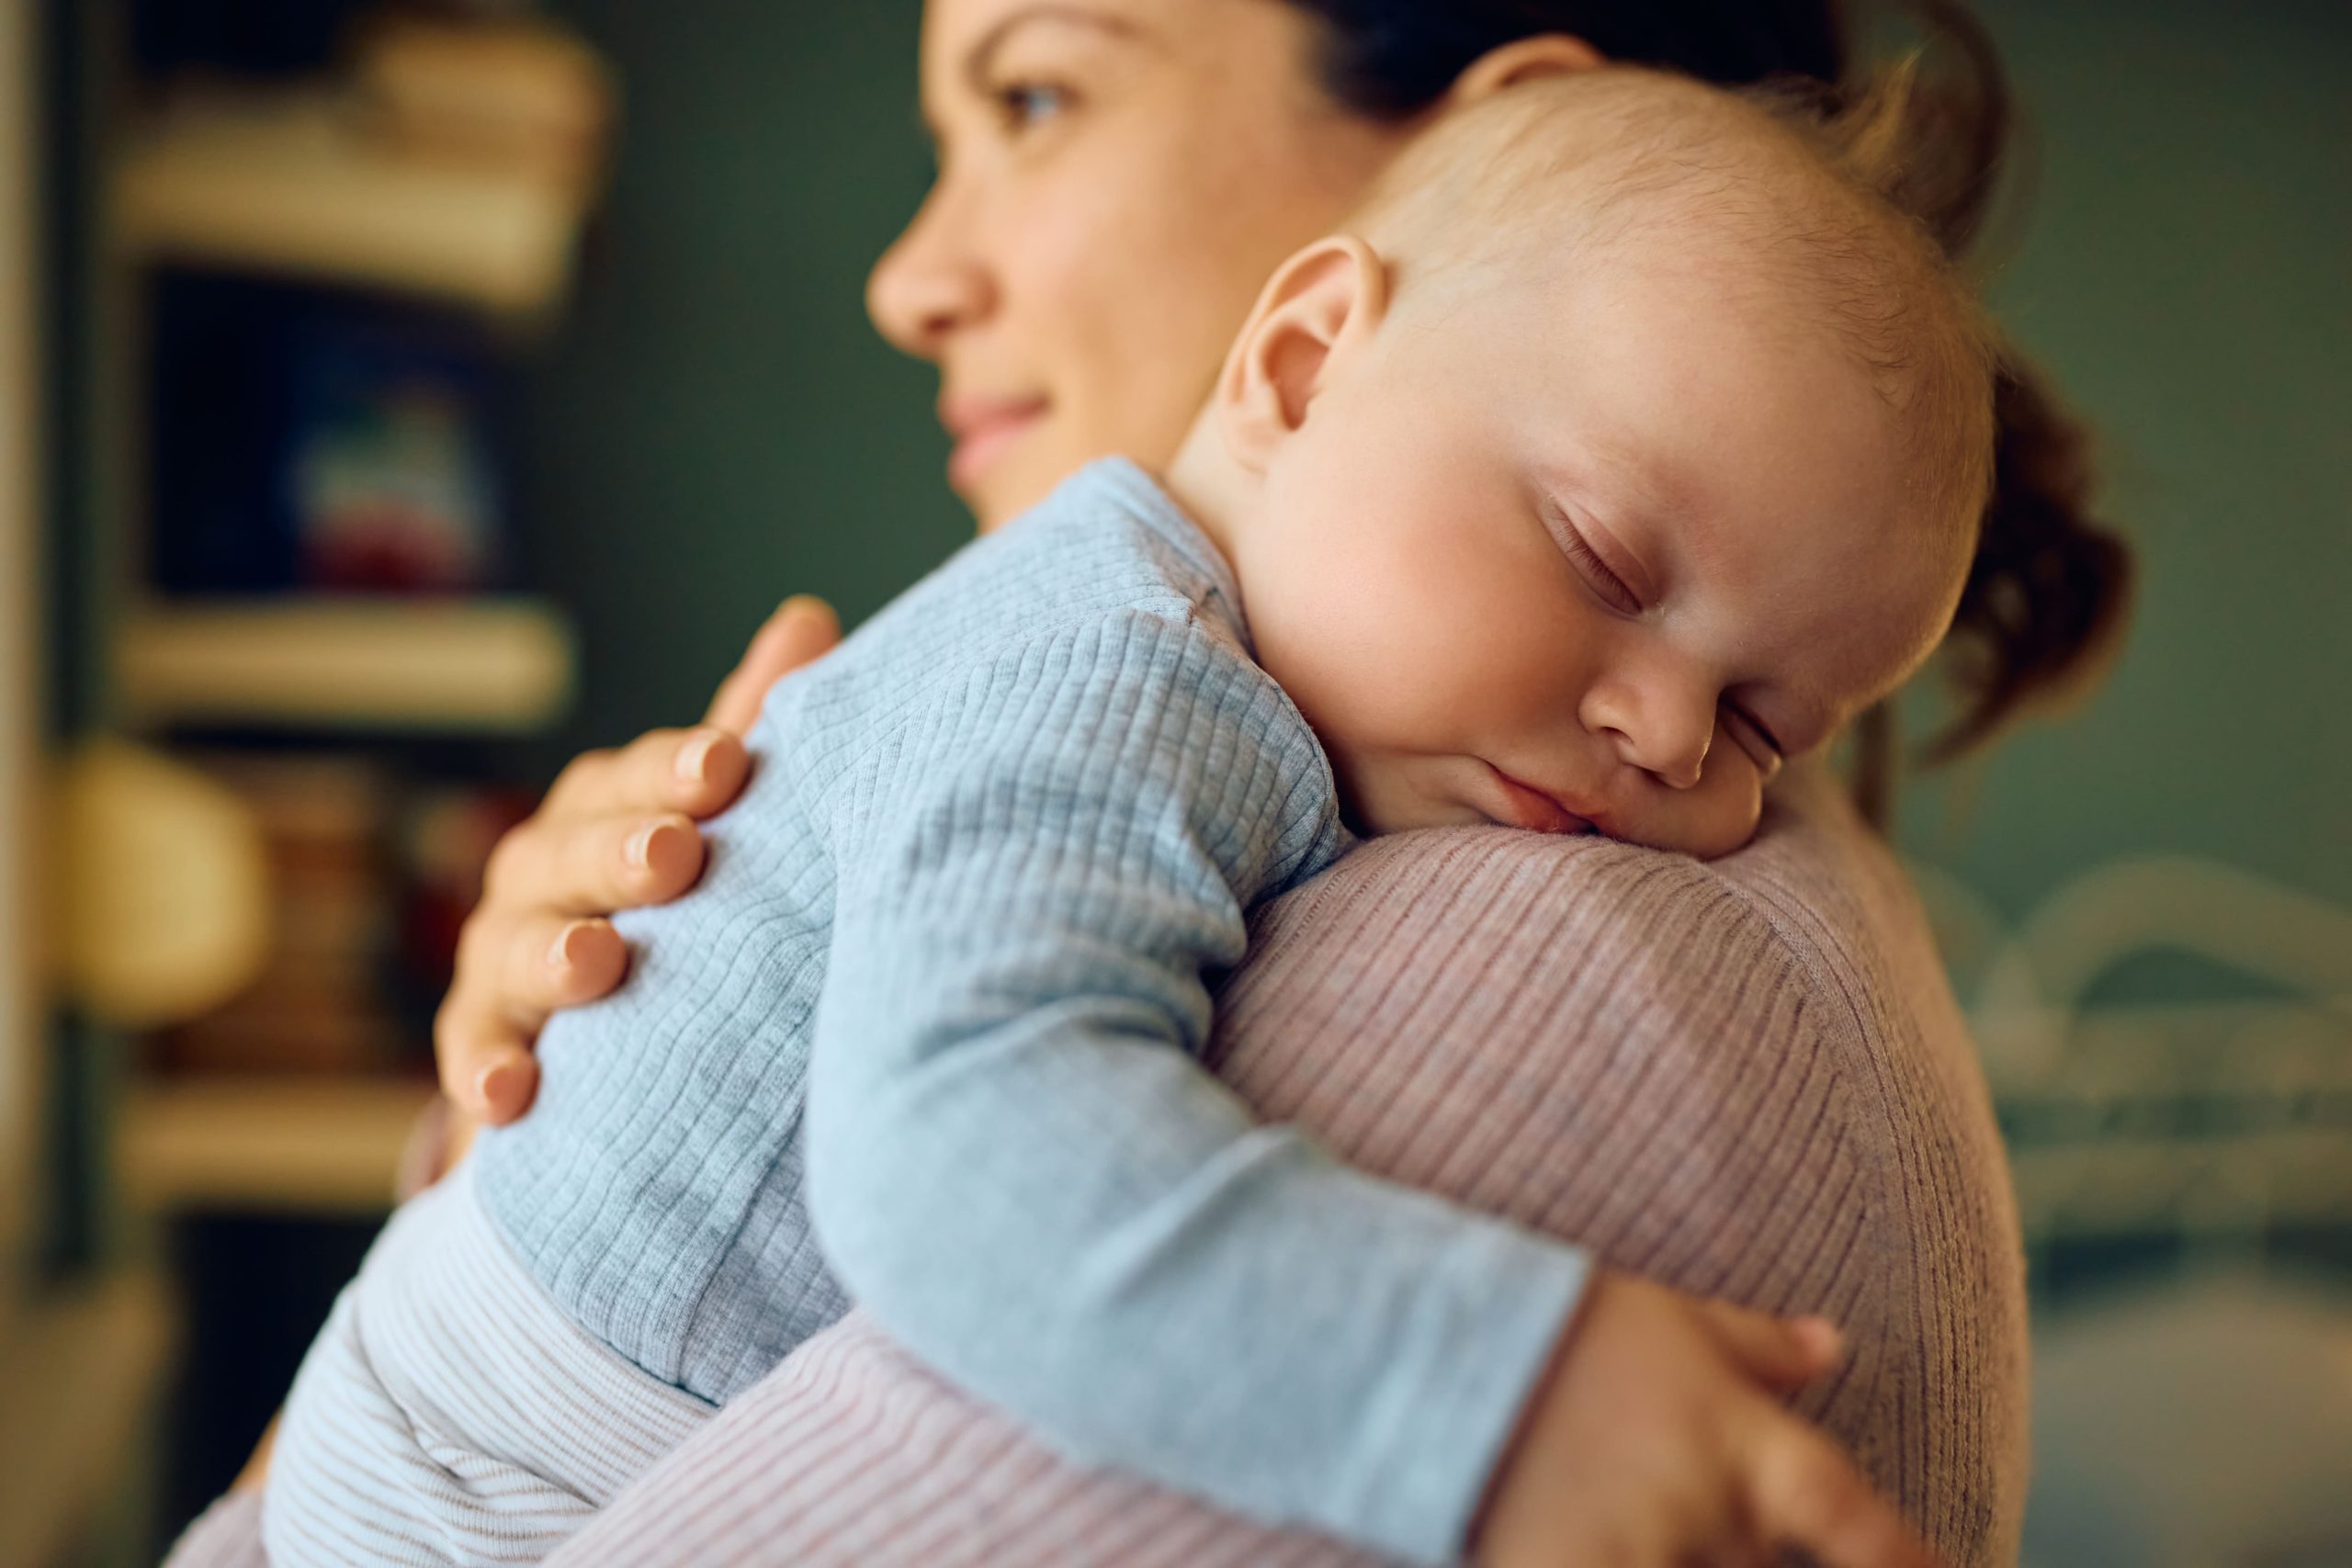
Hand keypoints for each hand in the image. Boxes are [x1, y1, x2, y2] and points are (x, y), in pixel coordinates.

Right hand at [431, 596, 840, 1140]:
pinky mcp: (485, 1047)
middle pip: (570, 851)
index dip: (677, 770)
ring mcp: (505, 957)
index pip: (635, 779)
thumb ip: (756, 733)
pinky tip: (511, 1094)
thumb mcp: (721, 820)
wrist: (626, 1044)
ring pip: (515, 947)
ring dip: (552, 955)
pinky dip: (485, 1071)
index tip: (726, 767)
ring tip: (599, 963)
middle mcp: (546, 869)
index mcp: (608, 807)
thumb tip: (809, 618)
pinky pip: (474, 1056)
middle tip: (675, 855)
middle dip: (618, 851)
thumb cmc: (689, 902)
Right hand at [1473, 1270, 1937, 1567]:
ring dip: (1692, 1560)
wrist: (1442, 1344)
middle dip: (1748, 1552)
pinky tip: (1617, 1550)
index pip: (1860, 1523)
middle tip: (1704, 1513)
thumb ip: (1759, 1344)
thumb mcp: (1674, 1318)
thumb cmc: (1563, 1323)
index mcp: (1745, 1446)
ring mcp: (1638, 1558)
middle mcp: (1706, 1515)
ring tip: (1663, 1532)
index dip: (1909, 1562)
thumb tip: (1833, 1344)